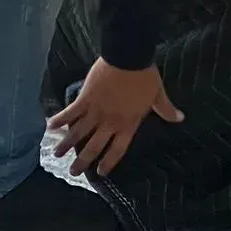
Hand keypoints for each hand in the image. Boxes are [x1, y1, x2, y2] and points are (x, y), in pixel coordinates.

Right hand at [47, 59, 183, 177]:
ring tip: (57, 153)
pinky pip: (70, 112)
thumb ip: (166, 109)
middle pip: (94, 146)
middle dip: (83, 160)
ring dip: (67, 143)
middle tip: (74, 172)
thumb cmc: (145, 76)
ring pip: (79, 132)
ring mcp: (96, 111)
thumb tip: (180, 118)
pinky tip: (49, 126)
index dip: (108, 161)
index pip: (118, 149)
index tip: (100, 172)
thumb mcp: (158, 95)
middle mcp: (110, 122)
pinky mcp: (85, 98)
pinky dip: (60, 119)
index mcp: (128, 124)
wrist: (129, 57)